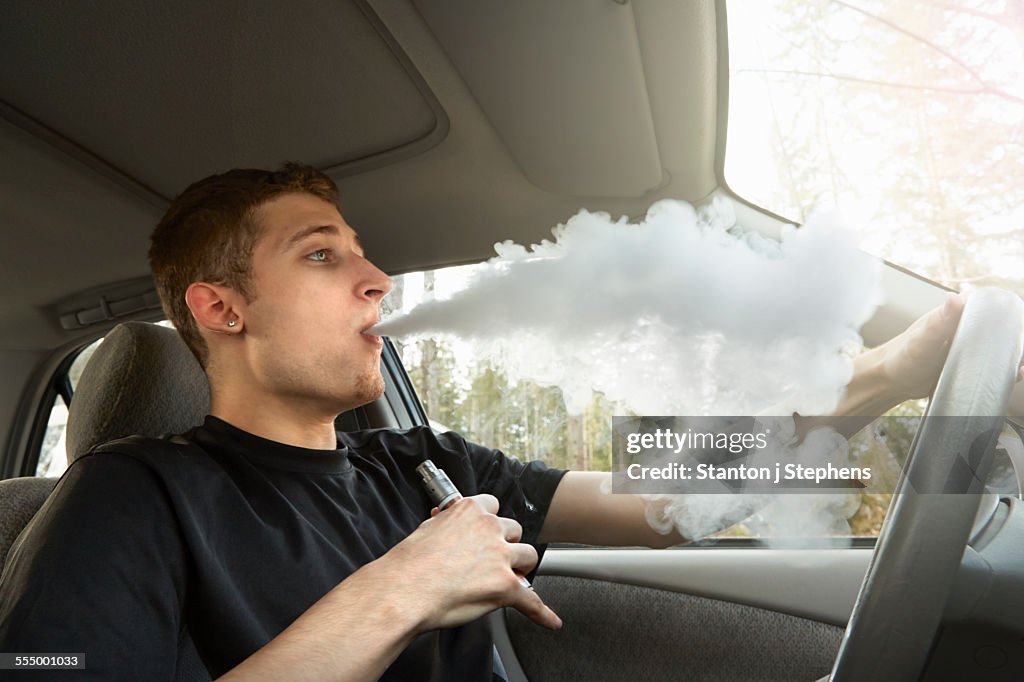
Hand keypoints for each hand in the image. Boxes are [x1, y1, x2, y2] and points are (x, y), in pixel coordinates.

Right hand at [376, 494, 561, 632]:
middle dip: (507, 546)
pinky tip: (550, 620)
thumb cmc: (409, 564)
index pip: (495, 508)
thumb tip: (447, 519)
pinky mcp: (506, 586)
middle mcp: (490, 529)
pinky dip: (542, 613)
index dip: (492, 525)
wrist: (403, 591)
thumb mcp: (427, 528)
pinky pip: (532, 601)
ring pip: (529, 556)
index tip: (489, 533)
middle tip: (494, 560)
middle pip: (515, 532)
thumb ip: (447, 523)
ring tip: (511, 579)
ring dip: (521, 568)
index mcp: (471, 511)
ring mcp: (500, 557)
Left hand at [878, 292, 1023, 400]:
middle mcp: (962, 328)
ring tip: (1020, 368)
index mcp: (954, 315)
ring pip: (996, 347)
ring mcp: (965, 347)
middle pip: (997, 327)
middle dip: (1014, 337)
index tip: (1019, 321)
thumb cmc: (901, 357)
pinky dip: (1001, 370)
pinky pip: (988, 366)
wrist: (890, 382)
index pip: (988, 303)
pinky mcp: (965, 365)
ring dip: (1011, 356)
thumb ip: (941, 320)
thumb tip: (955, 298)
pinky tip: (1011, 377)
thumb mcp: (924, 338)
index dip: (1007, 310)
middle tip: (1022, 351)